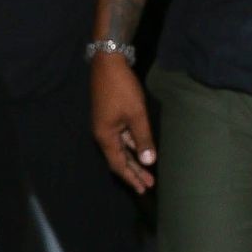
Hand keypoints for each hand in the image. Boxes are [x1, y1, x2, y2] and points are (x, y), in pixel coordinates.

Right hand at [91, 53, 155, 192]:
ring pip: (121, 148)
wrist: (108, 62)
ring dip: (134, 159)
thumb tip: (148, 162)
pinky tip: (141, 150)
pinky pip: (122, 137)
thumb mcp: (136, 115)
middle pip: (118, 159)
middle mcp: (103, 133)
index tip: (143, 188)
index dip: (131, 177)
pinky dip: (132, 146)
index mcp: (105, 136)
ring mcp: (106, 125)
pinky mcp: (110, 116)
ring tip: (148, 172)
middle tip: (148, 185)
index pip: (118, 164)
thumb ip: (143, 139)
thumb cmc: (122, 89)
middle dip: (133, 172)